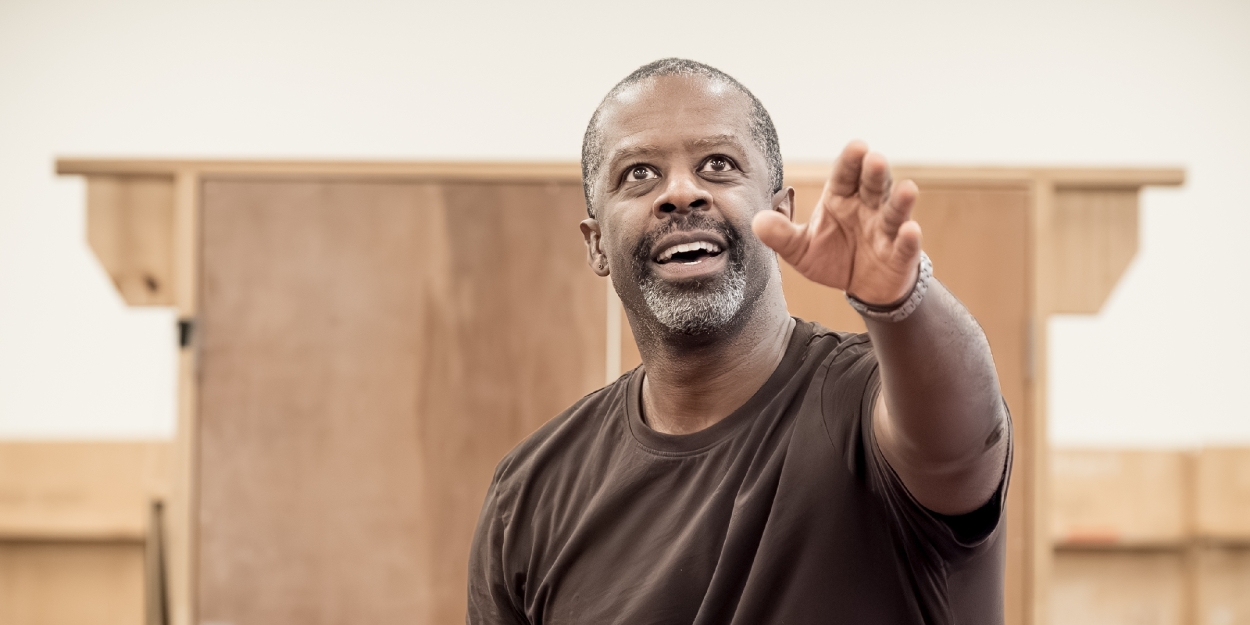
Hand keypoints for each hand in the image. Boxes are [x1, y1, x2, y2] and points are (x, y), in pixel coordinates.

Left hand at [752, 141, 921, 305]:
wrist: (861, 287)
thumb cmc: (832, 257)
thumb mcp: (800, 250)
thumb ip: (782, 235)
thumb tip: (756, 222)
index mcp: (841, 199)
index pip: (845, 176)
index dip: (851, 162)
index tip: (857, 146)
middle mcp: (867, 207)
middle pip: (872, 186)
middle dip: (874, 173)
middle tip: (874, 159)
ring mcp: (887, 230)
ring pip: (894, 212)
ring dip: (900, 201)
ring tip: (906, 189)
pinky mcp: (901, 254)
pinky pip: (905, 245)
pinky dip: (909, 239)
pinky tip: (911, 231)